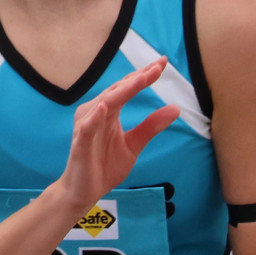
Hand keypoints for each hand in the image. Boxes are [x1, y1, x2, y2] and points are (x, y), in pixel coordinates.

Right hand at [50, 60, 179, 214]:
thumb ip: (150, 126)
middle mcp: (95, 113)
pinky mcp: (79, 143)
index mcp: (109, 112)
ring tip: (140, 79)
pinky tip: (105, 107)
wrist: (84, 191)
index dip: (144, 75)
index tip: (163, 62)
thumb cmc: (104, 166)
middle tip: (157, 66)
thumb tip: (175, 109)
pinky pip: (87, 127)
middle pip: (118, 90)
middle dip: (137, 78)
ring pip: (105, 103)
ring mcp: (86, 126)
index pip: (127, 88)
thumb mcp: (134, 144)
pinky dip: (95, 117)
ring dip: (122, 91)